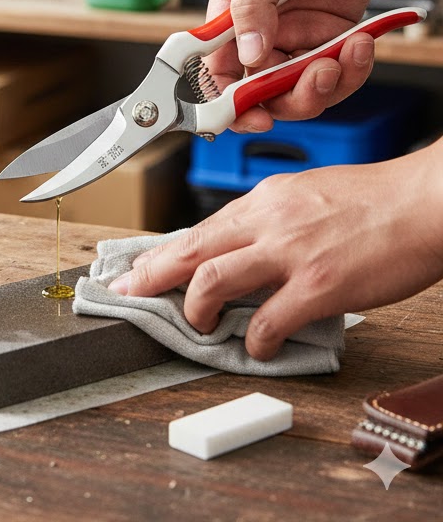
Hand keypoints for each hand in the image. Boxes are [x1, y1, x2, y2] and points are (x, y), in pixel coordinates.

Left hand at [108, 142, 442, 358]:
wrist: (420, 202)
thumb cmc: (371, 200)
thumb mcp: (303, 194)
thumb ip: (267, 220)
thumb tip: (239, 248)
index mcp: (262, 200)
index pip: (198, 230)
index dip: (162, 254)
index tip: (138, 270)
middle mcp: (265, 221)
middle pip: (189, 250)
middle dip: (151, 276)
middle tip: (129, 296)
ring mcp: (288, 254)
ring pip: (212, 281)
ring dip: (195, 310)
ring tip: (196, 327)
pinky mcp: (317, 286)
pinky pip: (267, 320)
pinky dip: (254, 341)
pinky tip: (255, 348)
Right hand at [206, 0, 387, 131]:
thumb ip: (253, 5)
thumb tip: (247, 54)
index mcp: (231, 15)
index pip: (216, 70)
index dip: (225, 99)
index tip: (248, 114)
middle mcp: (261, 33)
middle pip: (260, 91)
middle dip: (285, 98)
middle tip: (310, 83)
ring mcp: (297, 39)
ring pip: (301, 91)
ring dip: (324, 86)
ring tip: (341, 58)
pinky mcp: (331, 39)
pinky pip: (338, 74)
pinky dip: (353, 68)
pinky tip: (361, 43)